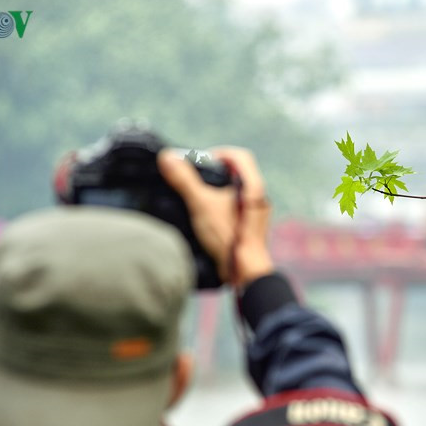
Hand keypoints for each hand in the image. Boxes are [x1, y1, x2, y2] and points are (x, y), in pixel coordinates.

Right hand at [158, 146, 273, 287]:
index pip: (240, 157)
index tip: (203, 161)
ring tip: (197, 196)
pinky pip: (235, 210)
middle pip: (237, 174)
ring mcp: (255, 215)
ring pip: (236, 193)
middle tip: (196, 176)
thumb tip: (167, 157)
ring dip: (217, 191)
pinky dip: (220, 207)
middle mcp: (258, 199)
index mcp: (253, 188)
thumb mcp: (201, 205)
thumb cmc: (228, 238)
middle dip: (215, 172)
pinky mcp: (249, 229)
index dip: (220, 153)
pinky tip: (204, 216)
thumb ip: (184, 181)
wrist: (245, 272)